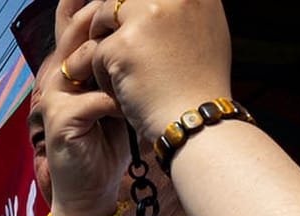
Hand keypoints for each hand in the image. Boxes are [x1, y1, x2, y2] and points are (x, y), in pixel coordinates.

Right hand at [43, 0, 135, 215]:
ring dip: (122, 62)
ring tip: (147, 65)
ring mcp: (54, 96)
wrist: (90, 191)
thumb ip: (124, 64)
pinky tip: (136, 108)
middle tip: (136, 13)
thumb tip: (153, 29)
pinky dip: (121, 101)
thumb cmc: (109, 143)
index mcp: (70, 64)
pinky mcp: (60, 120)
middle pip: (78, 28)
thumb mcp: (120, 94)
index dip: (88, 3)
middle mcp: (56, 74)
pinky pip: (95, 98)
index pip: (76, 21)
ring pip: (88, 58)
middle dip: (108, 17)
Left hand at [87, 0, 234, 140]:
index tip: (130, 34)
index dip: (131, 9)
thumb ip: (179, 9)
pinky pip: (96, 51)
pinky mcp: (123, 44)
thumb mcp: (204, 31)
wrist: (196, 119)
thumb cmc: (200, 83)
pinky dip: (104, 75)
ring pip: (102, 18)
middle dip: (112, 21)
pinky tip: (125, 92)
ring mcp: (147, 17)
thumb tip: (152, 2)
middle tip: (120, 51)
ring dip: (105, 45)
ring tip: (125, 73)